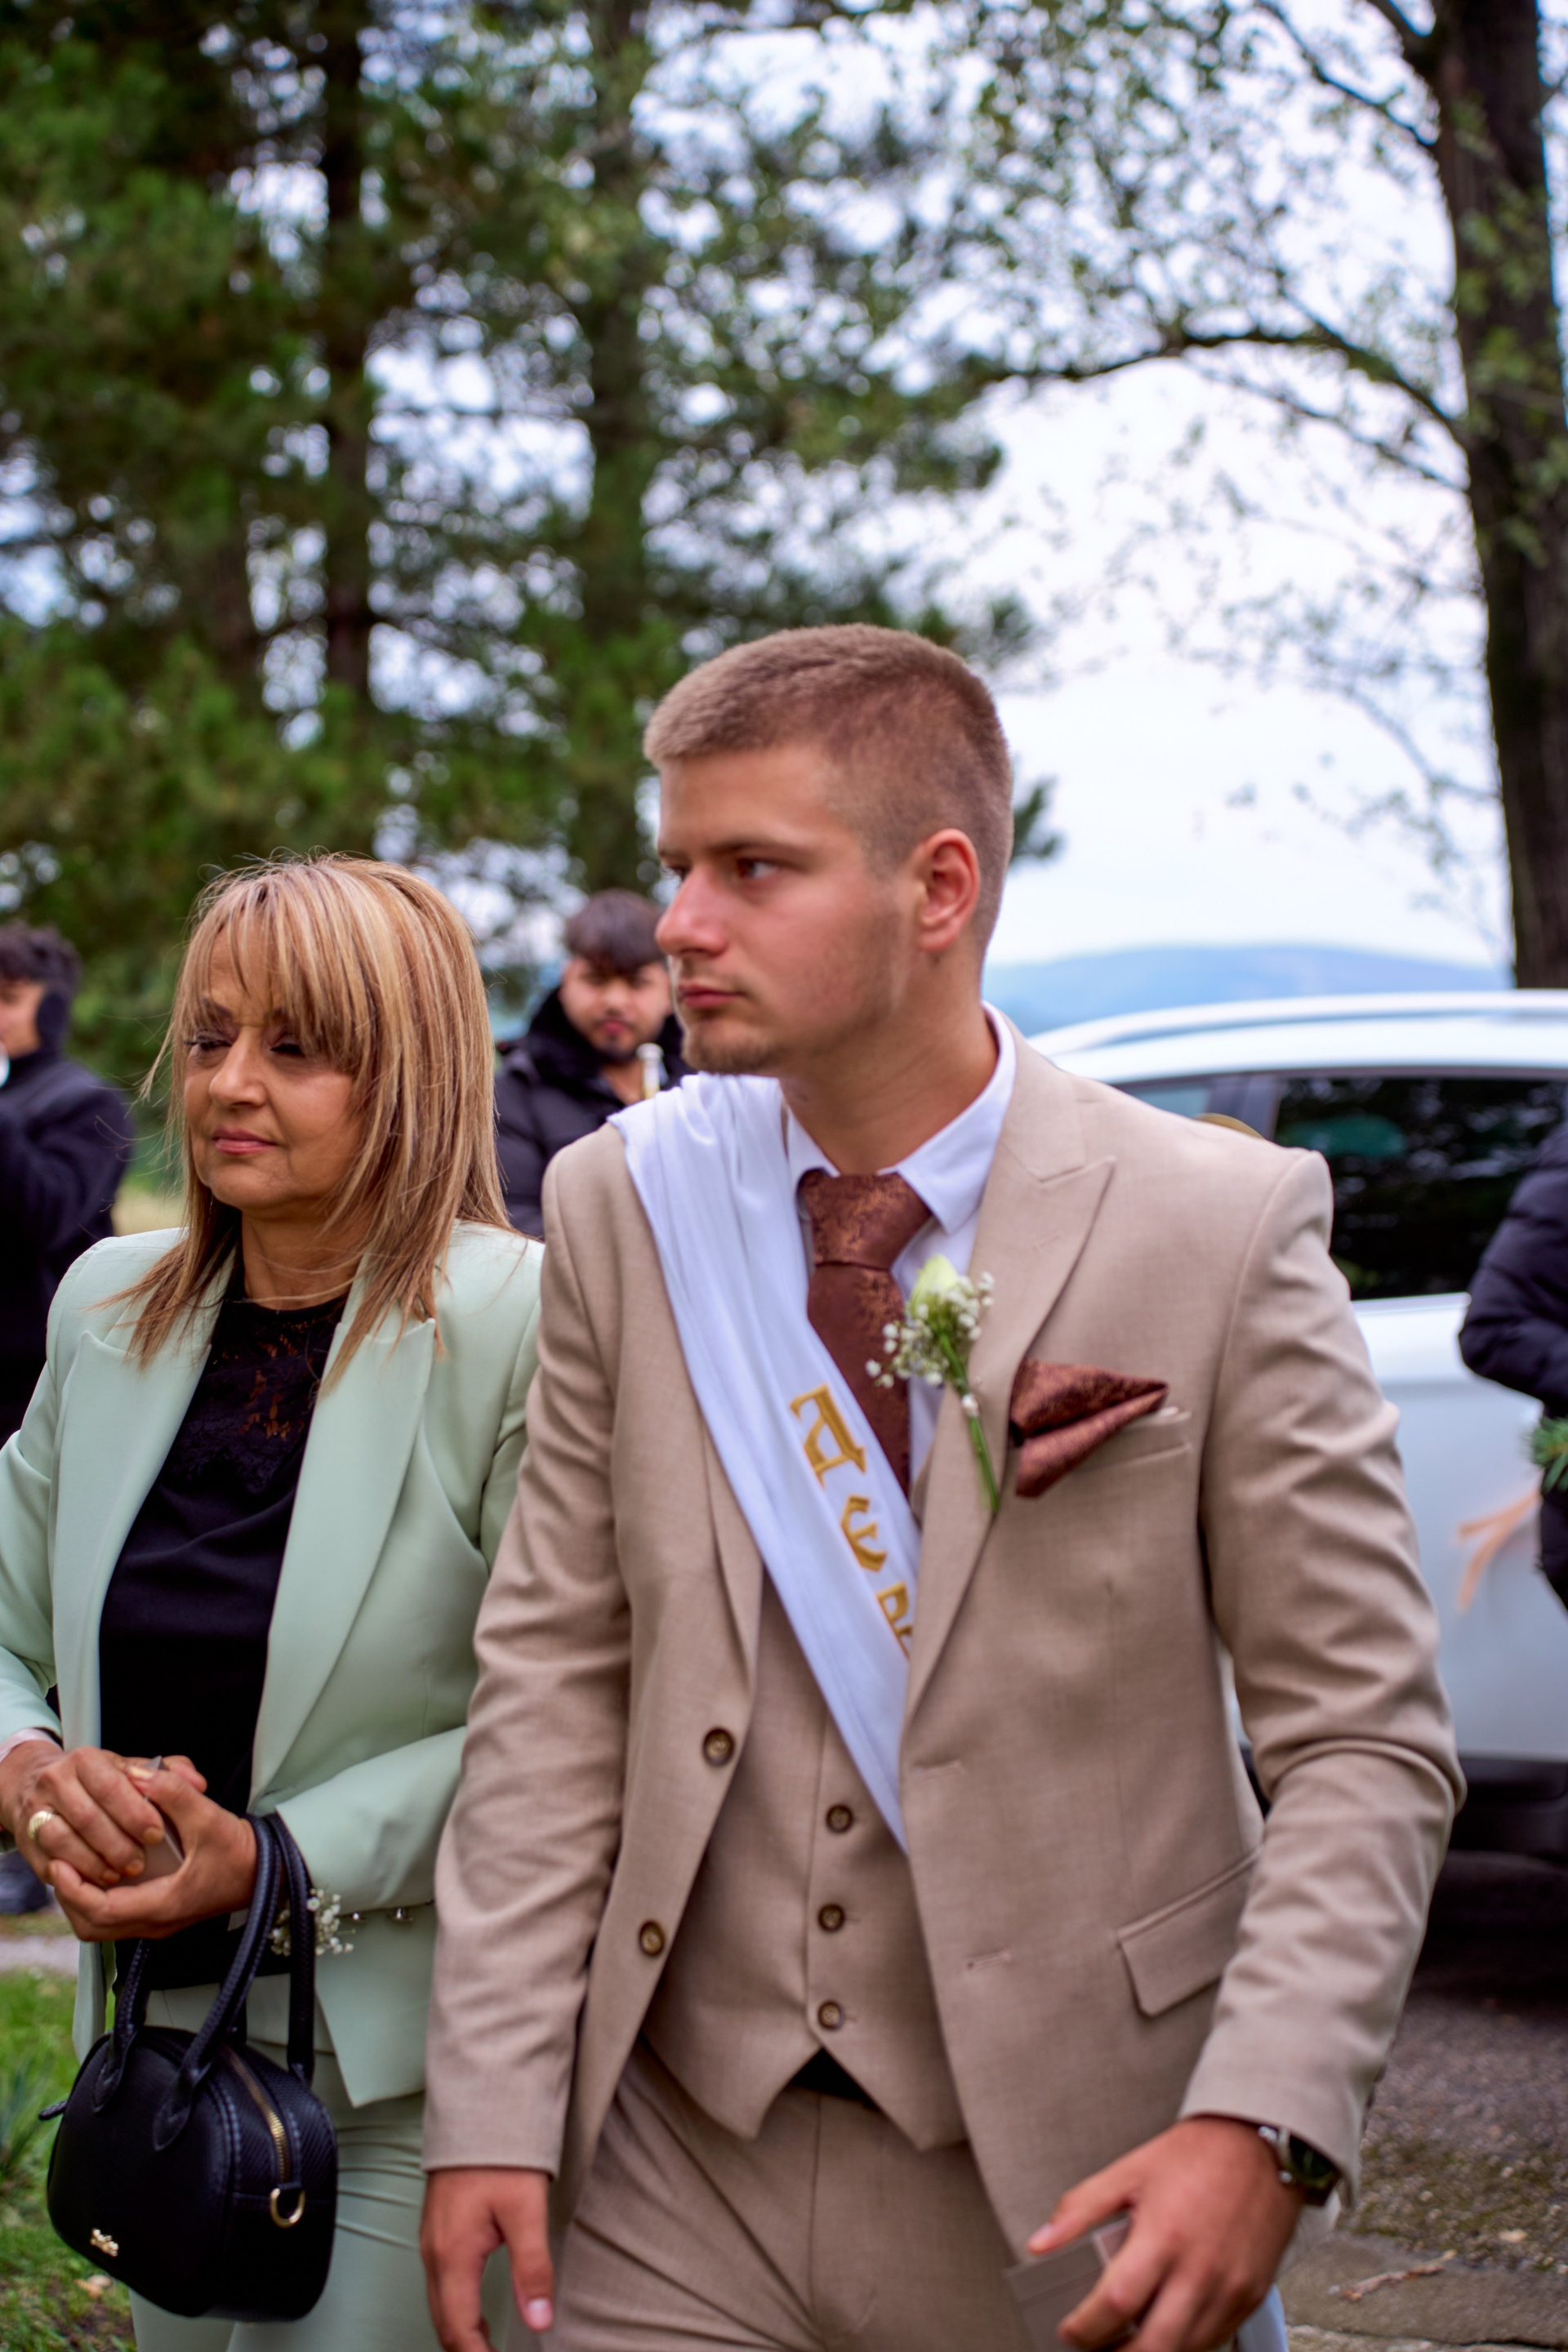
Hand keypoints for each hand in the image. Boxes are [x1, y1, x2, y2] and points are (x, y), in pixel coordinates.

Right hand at [0, 1742, 201, 1891]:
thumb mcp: (132, 1769)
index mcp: (85, 1760)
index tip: (156, 1834)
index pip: (111, 1786)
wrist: (40, 1785)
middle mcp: (56, 1781)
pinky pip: (51, 1862)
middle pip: (87, 1817)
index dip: (135, 1813)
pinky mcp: (28, 1841)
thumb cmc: (99, 1781)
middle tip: (140, 1863)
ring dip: (95, 1863)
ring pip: (64, 1841)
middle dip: (118, 1844)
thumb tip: (197, 1783)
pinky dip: (76, 1874)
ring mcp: (37, 1811)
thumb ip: (170, 1773)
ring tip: (121, 1875)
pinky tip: (98, 1880)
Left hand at [47, 1762, 256, 1944]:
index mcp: (166, 1904)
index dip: (76, 1889)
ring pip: (102, 1928)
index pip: (104, 1911)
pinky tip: (98, 1875)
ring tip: (73, 1870)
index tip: (61, 1863)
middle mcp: (158, 1921)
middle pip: (93, 1928)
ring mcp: (158, 1922)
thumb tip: (140, 1774)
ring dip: (81, 1902)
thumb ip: (174, 1794)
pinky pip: (116, 1919)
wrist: (267, 1872)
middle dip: (70, 1899)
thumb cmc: (241, 1853)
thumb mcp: (209, 1818)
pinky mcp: (161, 1915)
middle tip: (59, 1867)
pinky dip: (98, 1901)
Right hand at [422, 2167, 553, 2349]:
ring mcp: (431, 2239)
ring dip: (460, 2333)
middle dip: (466, 2351)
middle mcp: (434, 2252)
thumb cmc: (501, 2153)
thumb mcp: (526, 2211)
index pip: (459, 2329)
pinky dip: (455, 2309)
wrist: (478, 2105)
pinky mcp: (438, 2228)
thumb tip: (540, 2320)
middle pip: (443, 2323)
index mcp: (452, 2254)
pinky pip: (440, 2283)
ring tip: (487, 2351)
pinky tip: (474, 2315)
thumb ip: (532, 2269)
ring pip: (439, 2304)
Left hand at [1031, 2116, 1301, 2351]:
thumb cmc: (1198, 2155)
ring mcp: (1230, 2288)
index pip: (1117, 2302)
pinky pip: (1216, 2340)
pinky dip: (1186, 2343)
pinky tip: (1166, 2327)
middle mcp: (1200, 2269)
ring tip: (1126, 2341)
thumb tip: (1042, 2242)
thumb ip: (1080, 2208)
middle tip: (1095, 2348)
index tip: (1069, 2332)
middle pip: (1155, 2345)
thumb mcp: (1129, 2170)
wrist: (1260, 2147)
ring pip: (1187, 2351)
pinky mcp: (1251, 2297)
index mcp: (1164, 2235)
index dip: (1085, 2328)